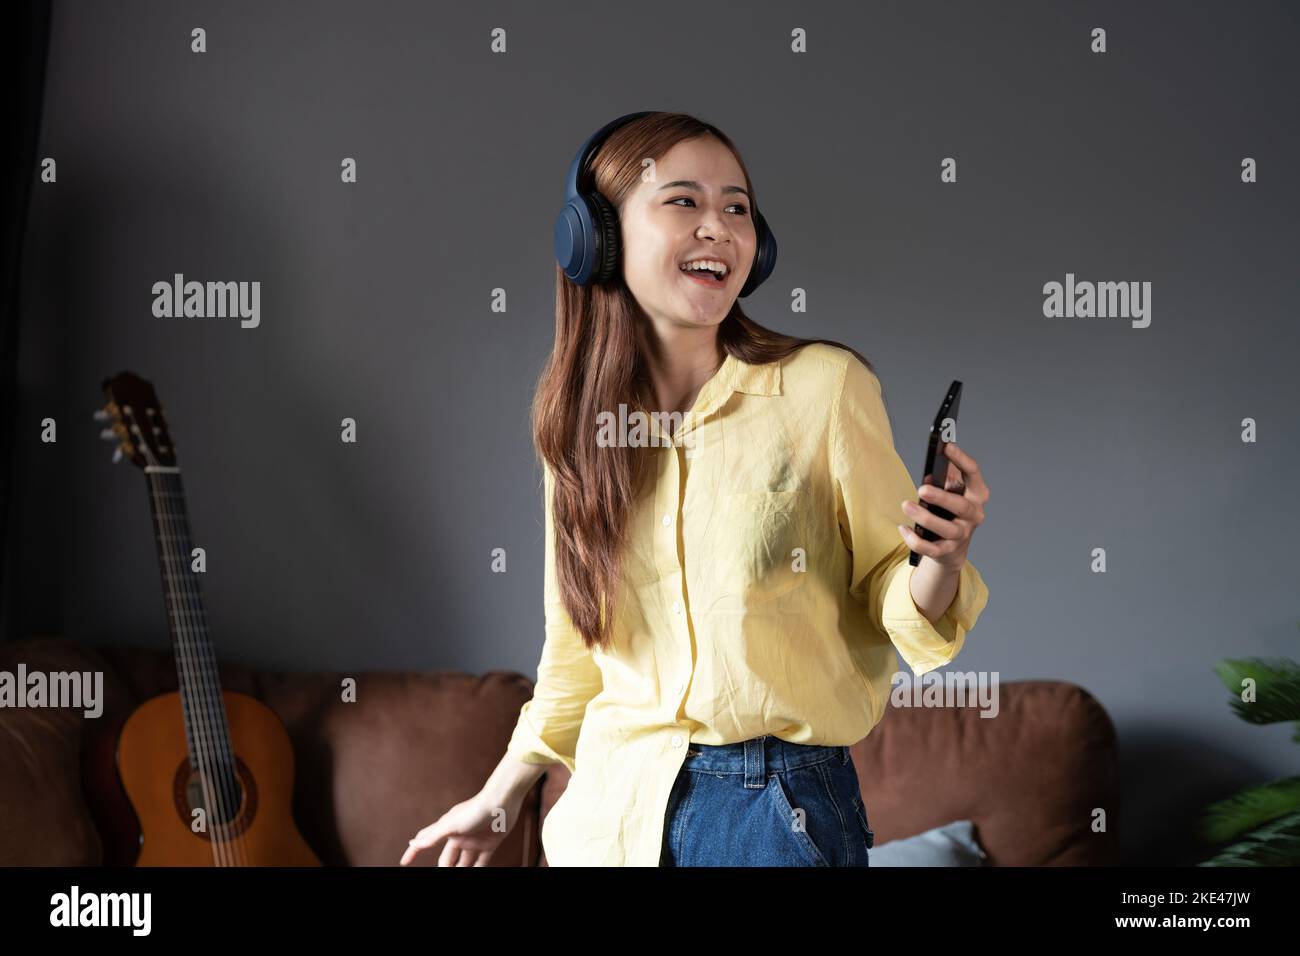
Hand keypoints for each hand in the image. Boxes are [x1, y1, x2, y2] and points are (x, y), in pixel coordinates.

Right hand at [399, 790, 519, 866]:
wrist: (502, 801)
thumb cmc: (475, 810)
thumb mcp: (451, 825)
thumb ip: (433, 835)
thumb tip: (413, 842)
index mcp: (446, 828)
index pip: (426, 840)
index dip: (414, 850)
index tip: (404, 862)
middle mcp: (459, 835)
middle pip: (446, 857)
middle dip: (444, 867)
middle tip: (443, 874)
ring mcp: (474, 840)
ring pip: (463, 862)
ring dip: (460, 871)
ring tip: (457, 876)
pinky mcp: (490, 843)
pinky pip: (481, 861)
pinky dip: (477, 869)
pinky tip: (473, 874)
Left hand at [898, 441, 988, 571]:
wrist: (951, 549)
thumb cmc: (948, 512)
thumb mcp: (950, 492)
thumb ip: (943, 479)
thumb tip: (930, 473)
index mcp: (977, 494)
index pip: (973, 473)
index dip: (961, 459)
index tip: (946, 446)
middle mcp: (974, 515)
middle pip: (961, 506)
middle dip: (941, 497)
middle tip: (921, 489)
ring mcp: (962, 535)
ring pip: (947, 529)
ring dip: (925, 518)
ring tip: (907, 506)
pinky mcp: (948, 552)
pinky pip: (931, 548)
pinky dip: (915, 540)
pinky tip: (902, 528)